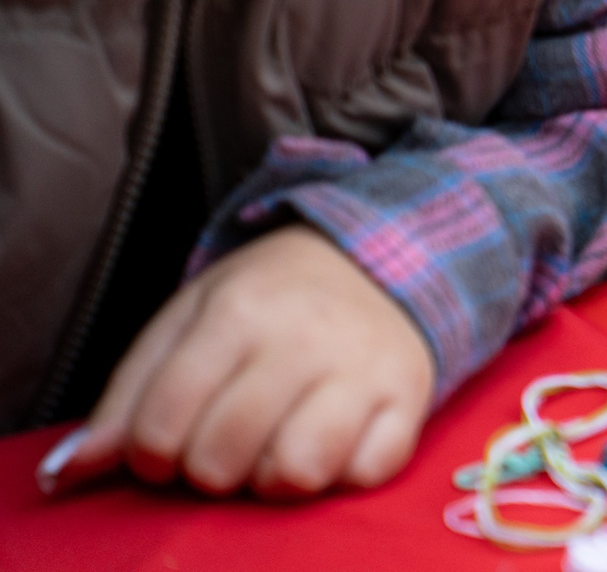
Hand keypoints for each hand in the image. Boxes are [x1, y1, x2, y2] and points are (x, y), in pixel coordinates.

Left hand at [58, 224, 433, 497]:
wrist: (376, 257)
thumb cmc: (269, 299)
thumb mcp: (189, 320)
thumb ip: (128, 397)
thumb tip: (66, 474)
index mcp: (238, 313)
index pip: (161, 425)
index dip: (150, 455)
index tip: (168, 442)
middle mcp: (304, 338)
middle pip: (222, 458)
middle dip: (209, 469)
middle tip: (224, 442)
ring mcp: (364, 368)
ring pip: (296, 473)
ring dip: (274, 478)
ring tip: (275, 449)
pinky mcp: (410, 395)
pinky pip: (367, 473)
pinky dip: (343, 474)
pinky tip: (333, 444)